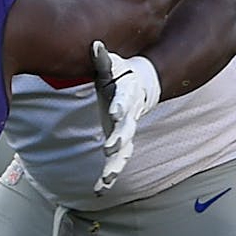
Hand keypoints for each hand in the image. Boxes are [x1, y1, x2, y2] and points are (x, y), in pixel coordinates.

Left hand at [91, 40, 160, 192]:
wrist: (140, 86)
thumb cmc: (121, 74)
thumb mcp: (112, 65)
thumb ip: (102, 58)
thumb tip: (94, 45)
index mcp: (126, 98)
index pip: (124, 102)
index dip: (120, 106)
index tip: (115, 112)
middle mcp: (129, 119)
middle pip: (126, 131)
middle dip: (119, 139)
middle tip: (110, 148)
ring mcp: (126, 133)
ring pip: (123, 153)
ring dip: (114, 167)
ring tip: (105, 180)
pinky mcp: (120, 143)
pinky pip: (116, 162)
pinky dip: (108, 176)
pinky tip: (99, 190)